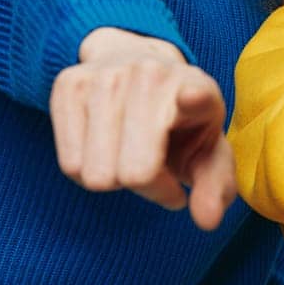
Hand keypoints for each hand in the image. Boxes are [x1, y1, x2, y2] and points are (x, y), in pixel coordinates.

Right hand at [50, 27, 236, 229]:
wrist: (135, 63)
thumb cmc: (179, 123)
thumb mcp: (208, 153)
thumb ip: (215, 188)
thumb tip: (208, 222)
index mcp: (198, 89)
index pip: (196, 96)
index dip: (194, 100)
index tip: (191, 97)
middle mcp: (152, 74)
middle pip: (135, 174)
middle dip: (147, 186)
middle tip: (156, 166)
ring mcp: (106, 74)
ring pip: (95, 174)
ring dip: (115, 179)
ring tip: (131, 153)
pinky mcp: (69, 83)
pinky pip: (70, 165)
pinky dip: (87, 171)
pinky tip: (105, 148)